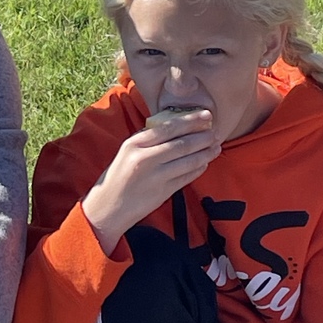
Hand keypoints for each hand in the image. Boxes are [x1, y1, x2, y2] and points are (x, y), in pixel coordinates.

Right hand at [82, 111, 218, 254]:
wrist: (107, 207)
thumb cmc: (117, 177)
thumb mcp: (126, 151)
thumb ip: (147, 139)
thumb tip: (175, 126)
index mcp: (135, 144)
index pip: (169, 127)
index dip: (191, 120)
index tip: (206, 115)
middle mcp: (145, 158)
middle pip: (182, 143)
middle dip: (203, 136)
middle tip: (215, 131)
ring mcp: (155, 176)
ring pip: (188, 160)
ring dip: (205, 152)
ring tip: (215, 146)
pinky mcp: (163, 192)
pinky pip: (187, 177)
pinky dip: (198, 169)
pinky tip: (205, 163)